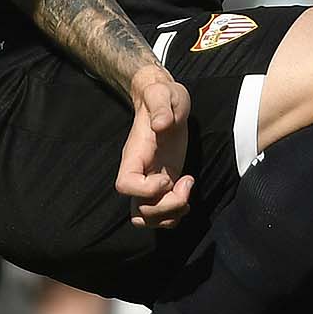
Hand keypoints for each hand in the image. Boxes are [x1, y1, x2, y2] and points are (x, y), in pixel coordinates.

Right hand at [116, 65, 192, 227]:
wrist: (166, 102)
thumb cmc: (163, 98)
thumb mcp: (164, 95)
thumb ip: (161, 107)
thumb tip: (161, 124)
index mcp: (134, 155)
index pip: (125, 185)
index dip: (146, 190)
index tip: (168, 178)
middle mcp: (138, 173)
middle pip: (139, 210)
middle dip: (167, 206)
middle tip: (187, 183)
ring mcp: (149, 181)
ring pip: (147, 218)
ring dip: (171, 215)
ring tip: (187, 190)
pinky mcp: (163, 184)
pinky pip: (160, 214)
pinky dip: (175, 214)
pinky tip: (188, 191)